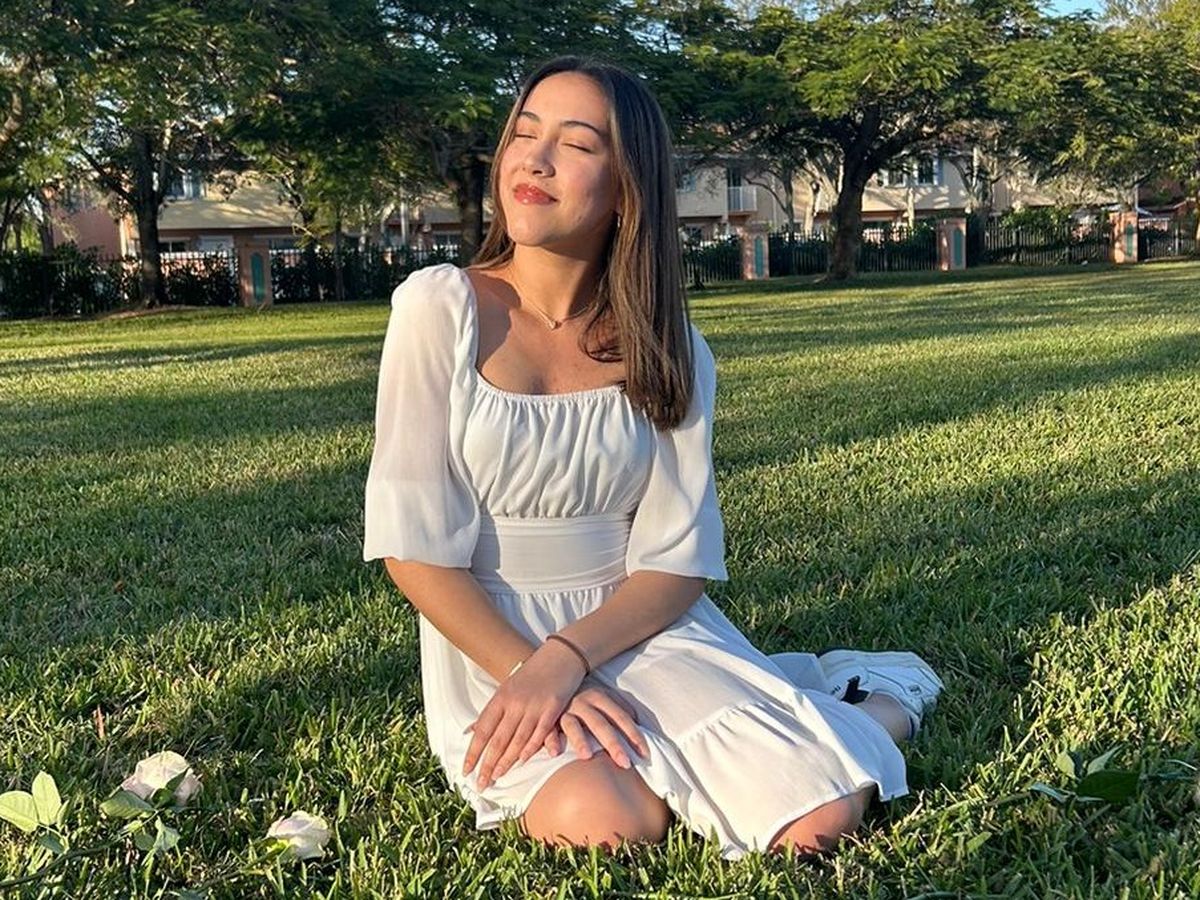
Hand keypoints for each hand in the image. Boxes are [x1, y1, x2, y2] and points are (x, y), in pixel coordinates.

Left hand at [463, 639, 585, 789]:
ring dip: (506, 762)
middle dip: (488, 764)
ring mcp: (534, 707)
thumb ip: (492, 712)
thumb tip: (469, 731)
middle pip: (498, 739)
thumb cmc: (531, 675)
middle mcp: (515, 703)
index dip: (473, 752)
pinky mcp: (552, 709)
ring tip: (497, 778)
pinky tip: (522, 762)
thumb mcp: (507, 689)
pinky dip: (530, 750)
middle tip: (481, 784)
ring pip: (517, 740)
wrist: (559, 657)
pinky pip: (539, 734)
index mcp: (500, 698)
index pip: (482, 730)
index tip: (466, 771)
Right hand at [556, 681, 648, 769]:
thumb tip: (640, 722)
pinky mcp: (548, 719)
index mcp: (600, 697)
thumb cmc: (584, 694)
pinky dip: (550, 740)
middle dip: (613, 744)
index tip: (644, 753)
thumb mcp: (603, 695)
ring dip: (580, 740)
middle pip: (601, 725)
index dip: (634, 735)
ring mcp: (565, 710)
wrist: (553, 679)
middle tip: (625, 763)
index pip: (621, 717)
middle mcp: (583, 703)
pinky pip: (547, 730)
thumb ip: (621, 707)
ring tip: (587, 757)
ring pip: (573, 726)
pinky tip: (555, 752)